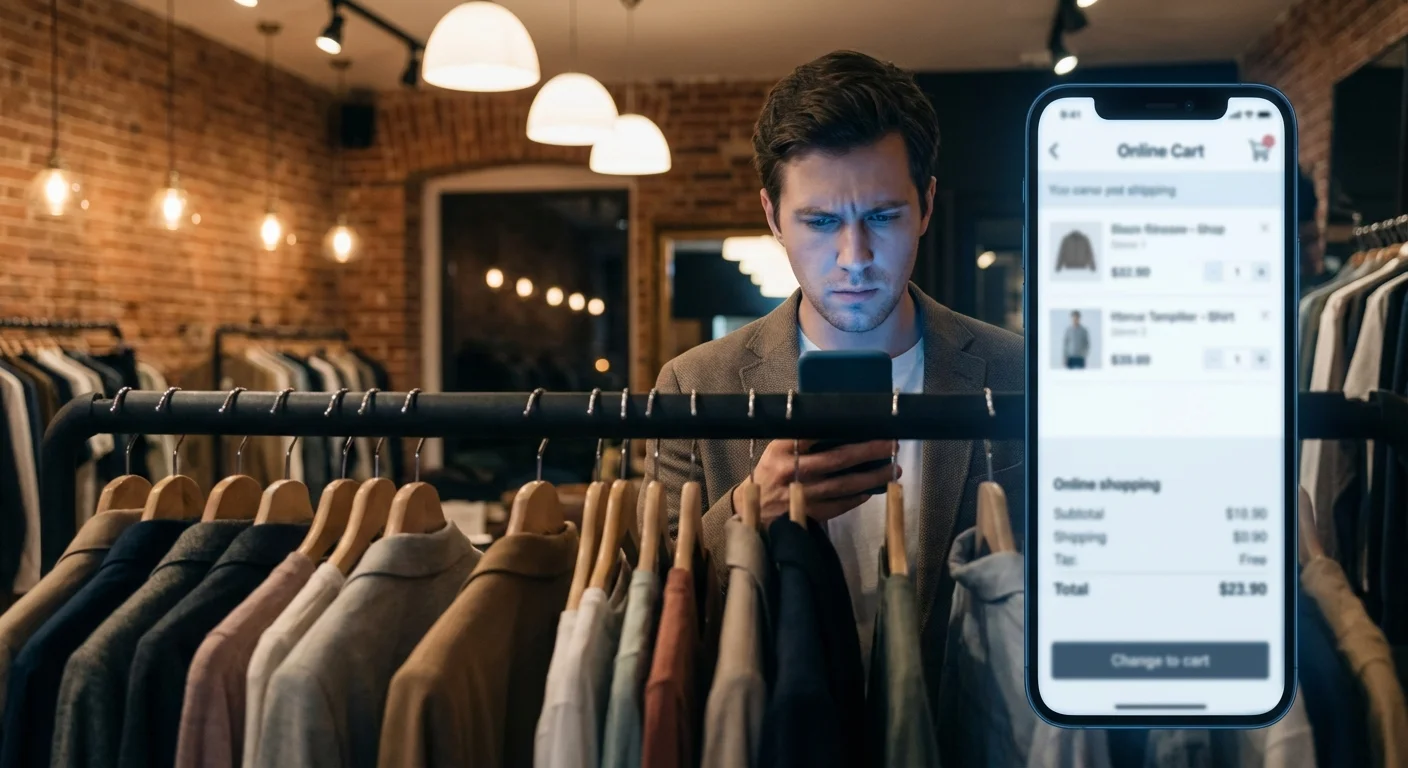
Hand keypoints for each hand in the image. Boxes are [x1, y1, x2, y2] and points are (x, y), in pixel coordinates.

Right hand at [733, 439, 899, 525]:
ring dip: (871, 477)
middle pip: (837, 459)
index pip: (814, 433)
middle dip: (868, 451)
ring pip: (844, 485)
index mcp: (783, 449)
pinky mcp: (809, 513)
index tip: (868, 422)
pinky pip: (840, 505)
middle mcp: (793, 471)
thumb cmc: (769, 473)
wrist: (753, 509)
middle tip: (891, 445)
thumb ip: (801, 439)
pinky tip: (871, 491)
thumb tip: (840, 426)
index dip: (844, 427)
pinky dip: (857, 498)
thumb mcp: (777, 449)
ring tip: (892, 470)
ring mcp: (803, 495)